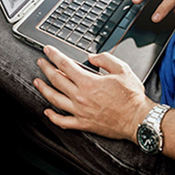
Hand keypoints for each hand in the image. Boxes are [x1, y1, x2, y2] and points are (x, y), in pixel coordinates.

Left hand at [34, 45, 154, 141]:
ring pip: (54, 99)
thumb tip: (91, 57)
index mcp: (88, 82)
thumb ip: (104, 59)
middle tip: (40, 62)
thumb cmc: (132, 97)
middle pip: (56, 80)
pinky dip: (52, 116)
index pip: (65, 65)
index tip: (47, 50)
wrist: (138, 119)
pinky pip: (62, 121)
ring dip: (43, 89)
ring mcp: (80, 111)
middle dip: (46, 68)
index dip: (54, 55)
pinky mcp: (83, 124)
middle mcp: (80, 97)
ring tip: (37, 82)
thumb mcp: (122, 69)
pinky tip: (47, 111)